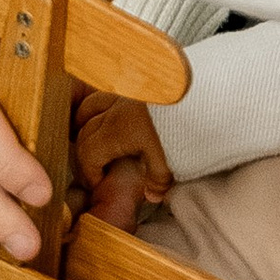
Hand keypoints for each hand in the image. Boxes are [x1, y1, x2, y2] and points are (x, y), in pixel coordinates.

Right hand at [69, 87, 172, 232]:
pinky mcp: (132, 83)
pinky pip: (103, 93)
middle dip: (84, 153)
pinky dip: (98, 106)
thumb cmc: (178, 128)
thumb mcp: (170, 161)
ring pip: (89, 108)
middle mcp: (112, 111)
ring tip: (91, 136)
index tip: (98, 185)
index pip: (88, 155)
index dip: (89, 174)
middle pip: (84, 133)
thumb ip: (158, 181)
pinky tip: (108, 112)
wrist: (195, 93)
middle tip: (94, 168)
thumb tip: (152, 196)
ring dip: (85, 124)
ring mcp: (121, 94)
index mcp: (115, 132)